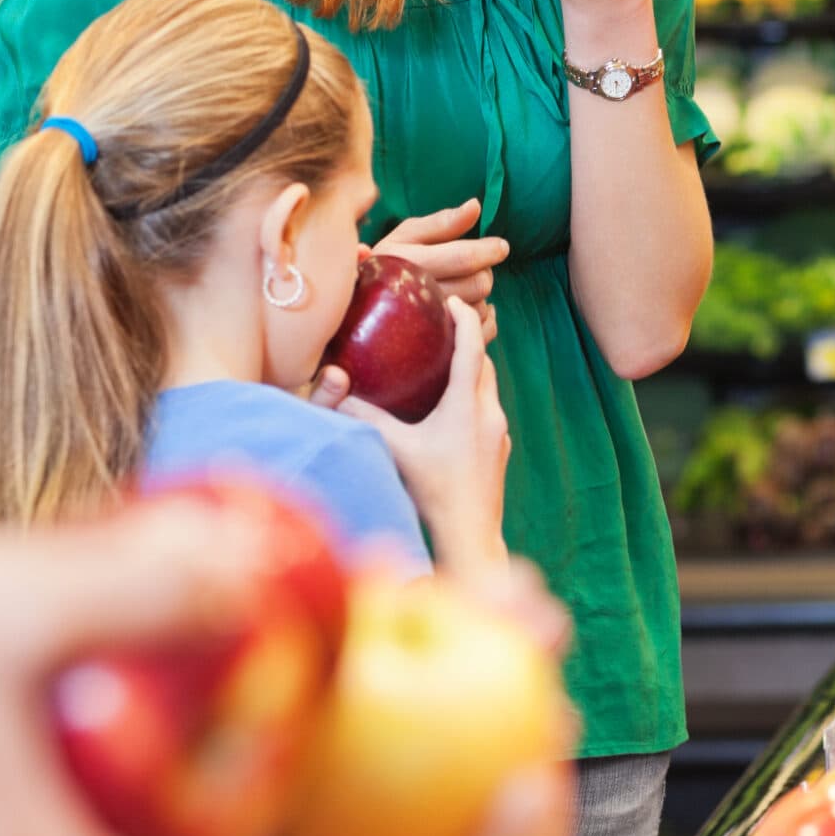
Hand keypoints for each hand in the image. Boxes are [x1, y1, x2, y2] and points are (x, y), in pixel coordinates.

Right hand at [337, 297, 509, 583]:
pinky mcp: (500, 452)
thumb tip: (335, 390)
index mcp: (466, 405)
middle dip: (469, 340)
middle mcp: (489, 413)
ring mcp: (499, 433)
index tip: (450, 299)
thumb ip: (366, 418)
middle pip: (484, 362)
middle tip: (444, 325)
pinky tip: (451, 411)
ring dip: (472, 370)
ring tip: (445, 363)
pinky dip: (473, 398)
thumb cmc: (434, 493)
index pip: (471, 345)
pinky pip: (488, 411)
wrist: (471, 536)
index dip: (464, 317)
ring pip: (488, 388)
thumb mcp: (396, 450)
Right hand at [373, 198, 506, 337]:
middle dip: (484, 271)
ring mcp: (425, 328)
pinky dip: (482, 320)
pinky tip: (468, 308)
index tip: (501, 246)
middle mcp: (415, 298)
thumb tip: (475, 206)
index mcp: (408, 263)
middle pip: (478, 284)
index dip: (489, 250)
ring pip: (480, 309)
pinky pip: (478, 334)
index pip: (464, 258)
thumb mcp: (406, 235)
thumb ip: (442, 222)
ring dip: (480, 296)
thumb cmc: (388, 262)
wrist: (357, 306)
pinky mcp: (436, 348)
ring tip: (463, 287)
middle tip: (476, 267)